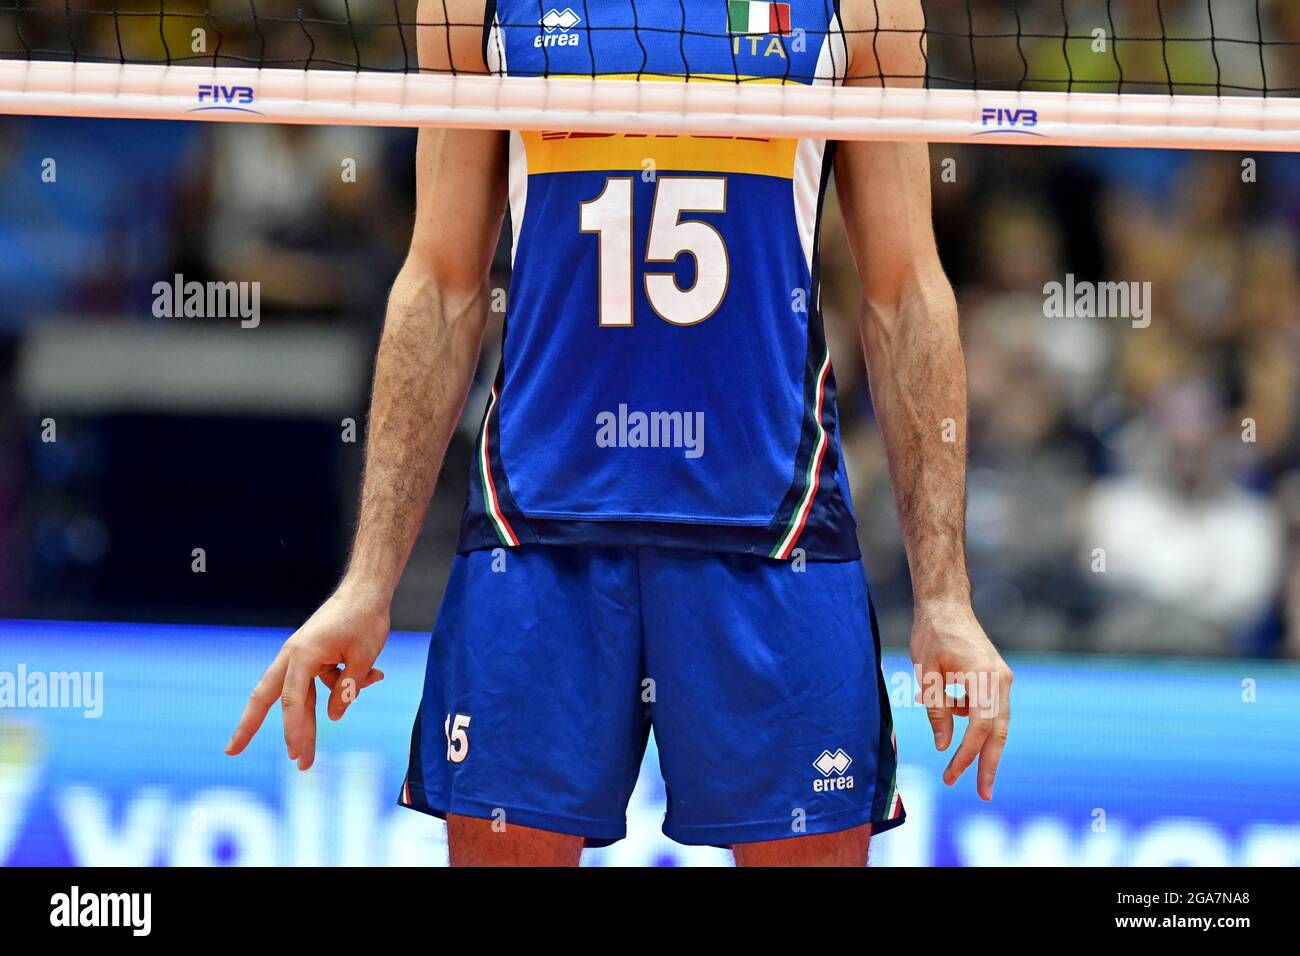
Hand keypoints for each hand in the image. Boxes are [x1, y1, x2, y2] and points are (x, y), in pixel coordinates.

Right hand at [226, 579, 390, 769]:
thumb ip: (348, 688)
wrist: (367, 588)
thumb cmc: (365, 618)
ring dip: (307, 721)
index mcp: (303, 654)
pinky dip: (341, 685)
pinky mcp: (314, 655)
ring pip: (296, 695)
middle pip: (266, 695)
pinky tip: (375, 675)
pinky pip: (322, 680)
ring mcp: (302, 656)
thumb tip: (333, 716)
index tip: (296, 753)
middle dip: (249, 725)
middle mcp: (294, 656)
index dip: (294, 729)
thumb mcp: (364, 657)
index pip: (293, 699)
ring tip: (306, 756)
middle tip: (231, 752)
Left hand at [910, 599, 1011, 800]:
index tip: (952, 775)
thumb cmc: (932, 634)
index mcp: (985, 678)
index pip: (979, 728)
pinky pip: (988, 708)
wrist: (946, 605)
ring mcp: (1002, 678)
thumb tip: (943, 745)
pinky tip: (949, 712)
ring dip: (982, 746)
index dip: (967, 755)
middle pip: (999, 732)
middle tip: (984, 794)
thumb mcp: (926, 674)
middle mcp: (1001, 680)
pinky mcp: (996, 677)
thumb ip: (936, 710)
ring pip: (996, 722)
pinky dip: (972, 720)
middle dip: (990, 764)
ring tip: (961, 769)